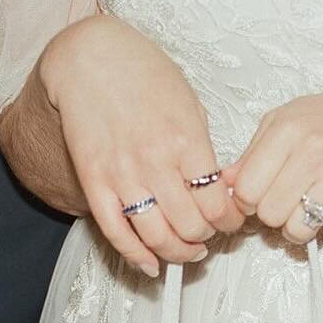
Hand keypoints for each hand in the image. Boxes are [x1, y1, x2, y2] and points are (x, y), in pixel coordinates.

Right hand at [39, 12, 242, 275]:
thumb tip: (217, 185)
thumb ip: (201, 147)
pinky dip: (136, 256)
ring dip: (178, 253)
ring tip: (188, 252)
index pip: (218, 203)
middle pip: (192, 226)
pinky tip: (150, 264)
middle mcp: (156, 163)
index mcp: (187, 141)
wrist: (90, 57)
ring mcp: (122, 175)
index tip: (231, 220)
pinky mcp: (94, 181)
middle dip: (207, 237)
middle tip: (210, 234)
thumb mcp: (188, 102)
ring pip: (157, 237)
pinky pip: (116, 232)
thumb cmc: (143, 72)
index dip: (230, 221)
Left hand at [226, 81, 322, 243]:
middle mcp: (313, 149)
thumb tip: (225, 184)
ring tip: (311, 207)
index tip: (261, 196)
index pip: (246, 189)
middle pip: (270, 214)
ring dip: (303, 227)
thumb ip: (253, 153)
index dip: (249, 201)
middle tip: (290, 201)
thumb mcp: (286, 121)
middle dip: (276, 215)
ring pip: (301, 229)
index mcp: (286, 129)